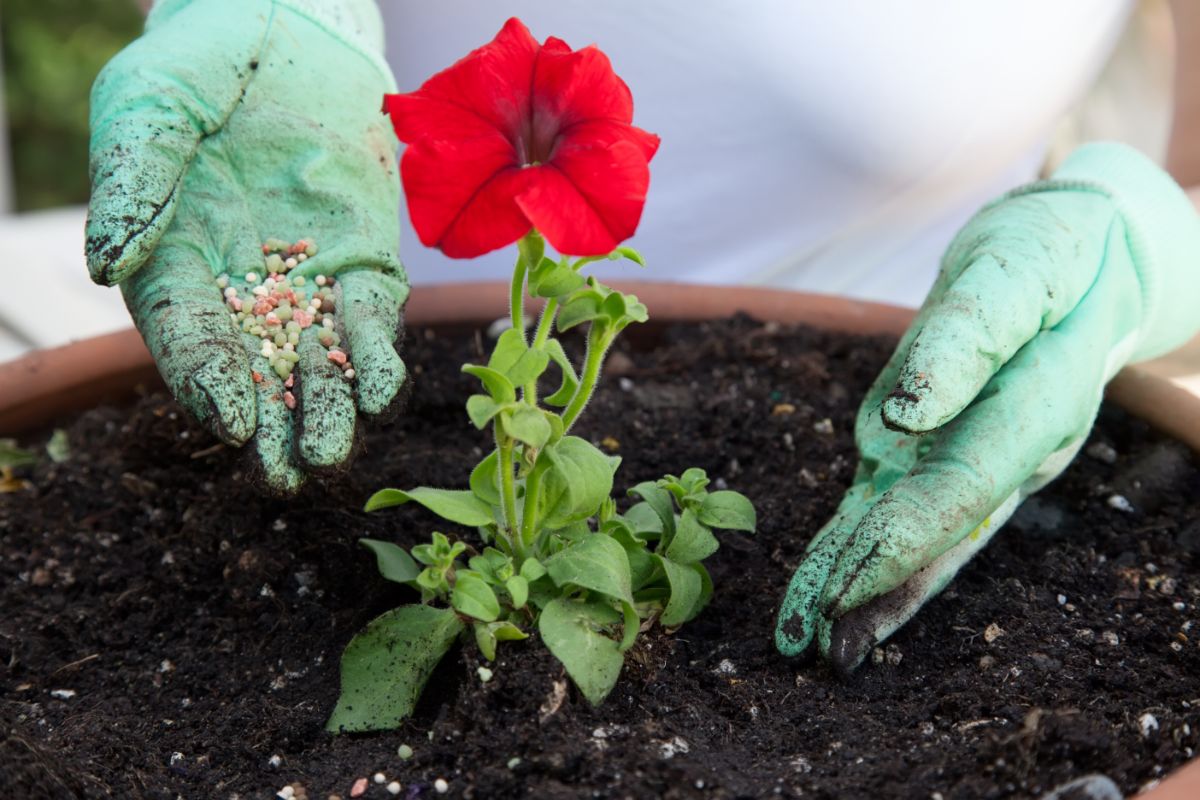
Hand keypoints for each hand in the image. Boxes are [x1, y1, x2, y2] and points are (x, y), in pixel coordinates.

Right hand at [86, 0, 407, 492]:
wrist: (288, 32)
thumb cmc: (202, 62)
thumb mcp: (149, 105)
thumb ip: (135, 180)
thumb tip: (109, 265)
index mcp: (174, 263)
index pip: (187, 336)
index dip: (206, 381)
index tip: (230, 422)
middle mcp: (240, 287)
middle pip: (254, 372)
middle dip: (269, 425)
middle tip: (285, 473)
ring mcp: (306, 279)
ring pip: (316, 362)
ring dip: (325, 409)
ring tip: (330, 451)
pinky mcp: (362, 260)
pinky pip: (370, 318)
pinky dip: (375, 354)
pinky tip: (380, 388)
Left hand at [775, 144, 1199, 672]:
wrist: (1085, 258)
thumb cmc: (1053, 253)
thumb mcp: (1015, 269)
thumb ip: (965, 338)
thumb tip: (906, 412)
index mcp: (1036, 407)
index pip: (964, 488)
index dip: (904, 542)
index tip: (844, 589)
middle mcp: (1009, 448)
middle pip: (937, 530)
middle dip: (872, 587)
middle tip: (808, 643)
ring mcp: (977, 453)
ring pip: (922, 532)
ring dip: (868, 586)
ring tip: (811, 639)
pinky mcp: (945, 445)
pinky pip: (907, 506)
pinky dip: (871, 549)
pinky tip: (836, 589)